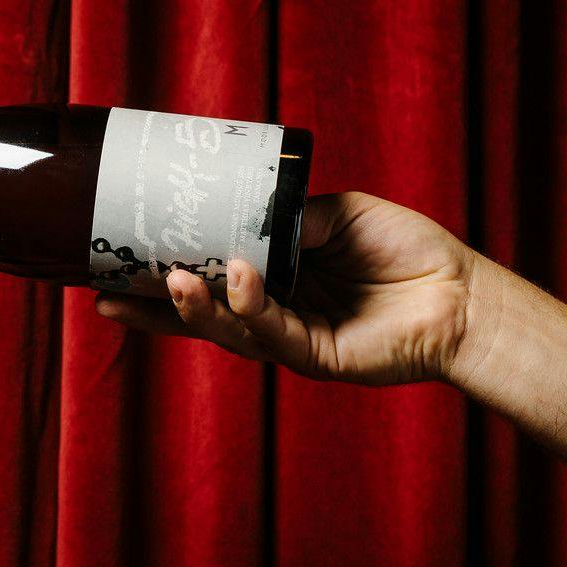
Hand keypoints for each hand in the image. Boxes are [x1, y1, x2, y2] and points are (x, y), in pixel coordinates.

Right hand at [95, 192, 477, 385]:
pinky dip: (250, 305)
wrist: (462, 294)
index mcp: (271, 277)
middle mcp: (271, 311)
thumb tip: (244, 217)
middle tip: (104, 293)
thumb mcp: (340, 211)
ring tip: (169, 282)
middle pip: (198, 313)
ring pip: (226, 328)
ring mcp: (289, 338)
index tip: (112, 263)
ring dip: (193, 307)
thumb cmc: (406, 250)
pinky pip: (271, 331)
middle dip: (150, 307)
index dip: (159, 274)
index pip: (206, 276)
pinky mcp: (313, 355)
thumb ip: (290, 215)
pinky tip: (239, 277)